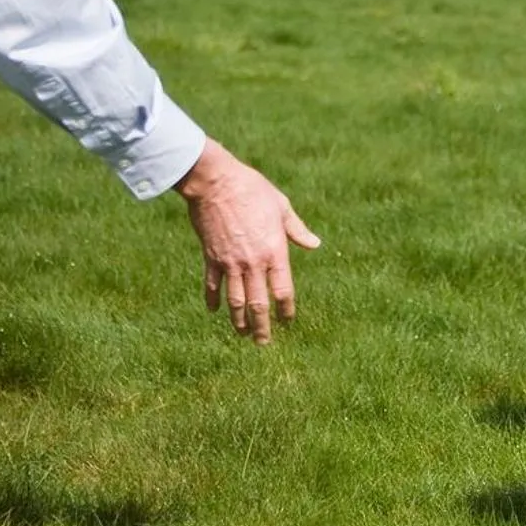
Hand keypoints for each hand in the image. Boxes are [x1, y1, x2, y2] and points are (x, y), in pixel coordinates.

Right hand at [175, 139, 320, 341]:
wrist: (216, 182)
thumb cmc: (252, 190)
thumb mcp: (281, 207)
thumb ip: (297, 230)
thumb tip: (314, 244)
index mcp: (274, 251)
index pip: (283, 290)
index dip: (286, 309)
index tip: (287, 322)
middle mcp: (253, 262)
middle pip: (258, 303)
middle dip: (261, 326)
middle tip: (263, 342)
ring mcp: (230, 262)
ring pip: (235, 300)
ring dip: (238, 320)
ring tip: (242, 334)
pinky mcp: (211, 257)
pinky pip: (212, 285)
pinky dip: (213, 299)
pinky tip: (214, 311)